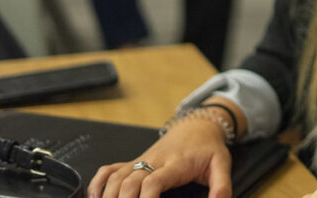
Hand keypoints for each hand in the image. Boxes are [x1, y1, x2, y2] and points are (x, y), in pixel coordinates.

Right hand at [88, 117, 231, 197]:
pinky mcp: (135, 161)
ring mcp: (142, 161)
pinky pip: (110, 169)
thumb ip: (222, 184)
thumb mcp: (222, 164)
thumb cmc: (208, 148)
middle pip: (130, 181)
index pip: (154, 181)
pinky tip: (95, 197)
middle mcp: (154, 161)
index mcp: (176, 164)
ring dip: (108, 195)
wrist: (198, 126)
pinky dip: (98, 183)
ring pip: (117, 176)